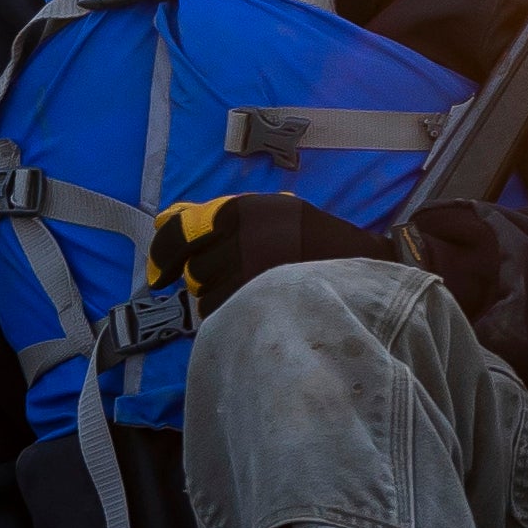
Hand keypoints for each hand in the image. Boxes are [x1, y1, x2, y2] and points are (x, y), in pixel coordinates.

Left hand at [148, 194, 393, 313]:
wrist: (366, 269)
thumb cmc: (316, 239)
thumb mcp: (270, 211)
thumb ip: (216, 215)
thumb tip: (163, 217)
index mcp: (243, 210)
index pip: (179, 234)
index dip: (163, 256)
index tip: (161, 275)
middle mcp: (243, 239)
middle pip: (196, 270)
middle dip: (209, 278)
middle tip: (242, 277)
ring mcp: (252, 274)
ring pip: (209, 298)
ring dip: (224, 299)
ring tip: (259, 293)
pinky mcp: (262, 303)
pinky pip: (228, 317)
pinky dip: (238, 316)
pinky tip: (263, 308)